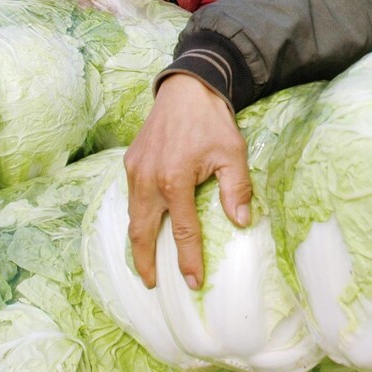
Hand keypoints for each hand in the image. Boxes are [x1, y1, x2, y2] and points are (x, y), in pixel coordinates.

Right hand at [124, 73, 251, 289]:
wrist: (186, 89)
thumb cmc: (211, 121)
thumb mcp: (232, 153)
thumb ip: (236, 189)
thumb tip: (241, 223)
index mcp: (174, 180)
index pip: (181, 231)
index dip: (188, 260)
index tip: (193, 282)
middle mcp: (148, 179)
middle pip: (142, 232)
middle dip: (145, 261)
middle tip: (152, 283)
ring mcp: (135, 171)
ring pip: (132, 216)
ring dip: (137, 241)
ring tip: (145, 263)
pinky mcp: (130, 162)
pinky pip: (131, 198)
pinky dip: (135, 218)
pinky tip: (144, 227)